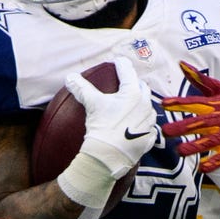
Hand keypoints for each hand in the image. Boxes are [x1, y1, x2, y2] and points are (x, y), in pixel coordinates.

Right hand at [67, 56, 156, 177]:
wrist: (107, 156)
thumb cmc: (101, 127)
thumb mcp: (92, 104)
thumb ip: (82, 88)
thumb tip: (70, 77)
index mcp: (133, 94)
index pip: (128, 72)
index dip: (121, 65)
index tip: (118, 62)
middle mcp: (145, 105)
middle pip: (142, 88)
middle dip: (135, 83)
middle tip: (126, 83)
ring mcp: (148, 123)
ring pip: (148, 107)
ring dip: (142, 104)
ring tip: (133, 105)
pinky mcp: (148, 138)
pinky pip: (148, 128)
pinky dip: (143, 124)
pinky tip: (136, 126)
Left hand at [162, 61, 219, 171]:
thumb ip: (201, 82)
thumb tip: (182, 65)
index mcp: (219, 105)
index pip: (197, 103)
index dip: (181, 103)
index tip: (165, 104)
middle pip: (201, 123)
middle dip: (183, 127)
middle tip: (166, 131)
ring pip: (211, 142)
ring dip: (195, 147)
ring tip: (180, 152)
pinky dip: (215, 163)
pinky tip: (203, 167)